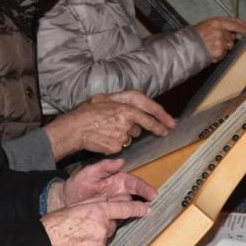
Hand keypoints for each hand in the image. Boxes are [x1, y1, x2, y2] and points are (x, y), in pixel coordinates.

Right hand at [41, 198, 150, 245]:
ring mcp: (100, 244)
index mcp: (97, 211)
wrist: (44, 244)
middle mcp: (102, 228)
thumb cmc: (56, 223)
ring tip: (78, 237)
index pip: (123, 208)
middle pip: (111, 225)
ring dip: (96, 237)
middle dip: (102, 224)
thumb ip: (95, 203)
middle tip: (85, 225)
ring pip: (104, 239)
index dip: (136, 208)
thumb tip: (109, 201)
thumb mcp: (76, 206)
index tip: (146, 208)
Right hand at [43, 91, 176, 158]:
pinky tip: (104, 137)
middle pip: (140, 127)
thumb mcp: (105, 98)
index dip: (162, 119)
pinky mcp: (117, 148)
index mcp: (125, 107)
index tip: (170, 124)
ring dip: (123, 134)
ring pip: (130, 137)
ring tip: (106, 129)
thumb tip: (135, 105)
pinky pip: (121, 145)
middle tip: (125, 126)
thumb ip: (123, 100)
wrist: (75, 129)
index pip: (150, 113)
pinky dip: (115, 142)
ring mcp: (123, 136)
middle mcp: (127, 122)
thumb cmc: (87, 111)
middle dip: (135, 126)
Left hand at [46, 158, 156, 210]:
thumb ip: (105, 166)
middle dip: (147, 202)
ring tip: (149, 216)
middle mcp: (120, 193)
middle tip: (154, 207)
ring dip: (141, 212)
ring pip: (132, 209)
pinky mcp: (111, 216)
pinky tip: (135, 224)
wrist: (64, 200)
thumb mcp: (89, 172)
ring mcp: (116, 205)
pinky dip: (129, 220)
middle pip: (138, 197)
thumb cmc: (77, 184)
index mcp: (117, 180)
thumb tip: (121, 161)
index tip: (153, 194)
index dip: (145, 188)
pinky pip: (123, 218)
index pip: (135, 183)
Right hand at [194, 16, 245, 60]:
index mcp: (215, 22)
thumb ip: (220, 26)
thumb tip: (233, 31)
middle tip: (218, 43)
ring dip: (223, 48)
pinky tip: (210, 52)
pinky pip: (223, 54)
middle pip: (231, 37)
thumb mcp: (206, 25)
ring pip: (228, 46)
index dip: (243, 26)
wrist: (185, 47)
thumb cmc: (193, 37)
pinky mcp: (219, 51)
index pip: (234, 22)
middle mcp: (219, 31)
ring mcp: (219, 41)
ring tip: (211, 48)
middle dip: (228, 41)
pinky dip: (218, 55)